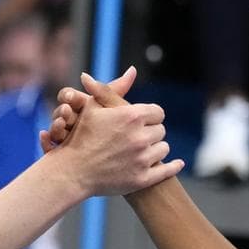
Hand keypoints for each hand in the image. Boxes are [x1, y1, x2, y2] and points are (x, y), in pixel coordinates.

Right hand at [38, 66, 135, 152]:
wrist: (98, 157)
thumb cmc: (109, 127)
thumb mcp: (111, 107)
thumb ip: (117, 90)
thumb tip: (133, 69)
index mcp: (76, 105)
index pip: (67, 95)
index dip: (68, 95)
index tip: (71, 97)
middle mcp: (66, 120)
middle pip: (59, 113)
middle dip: (62, 111)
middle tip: (65, 110)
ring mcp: (61, 137)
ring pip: (54, 129)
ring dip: (55, 125)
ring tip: (60, 124)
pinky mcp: (57, 153)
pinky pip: (47, 147)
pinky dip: (45, 141)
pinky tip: (45, 137)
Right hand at [47, 68, 182, 194]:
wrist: (71, 172)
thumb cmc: (80, 137)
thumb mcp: (93, 107)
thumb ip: (113, 88)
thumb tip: (131, 70)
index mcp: (131, 116)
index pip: (157, 112)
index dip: (149, 116)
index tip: (142, 121)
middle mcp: (140, 137)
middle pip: (160, 130)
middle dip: (150, 132)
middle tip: (138, 137)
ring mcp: (142, 159)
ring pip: (163, 149)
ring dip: (155, 148)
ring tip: (143, 150)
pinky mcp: (142, 179)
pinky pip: (167, 171)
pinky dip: (173, 166)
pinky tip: (177, 163)